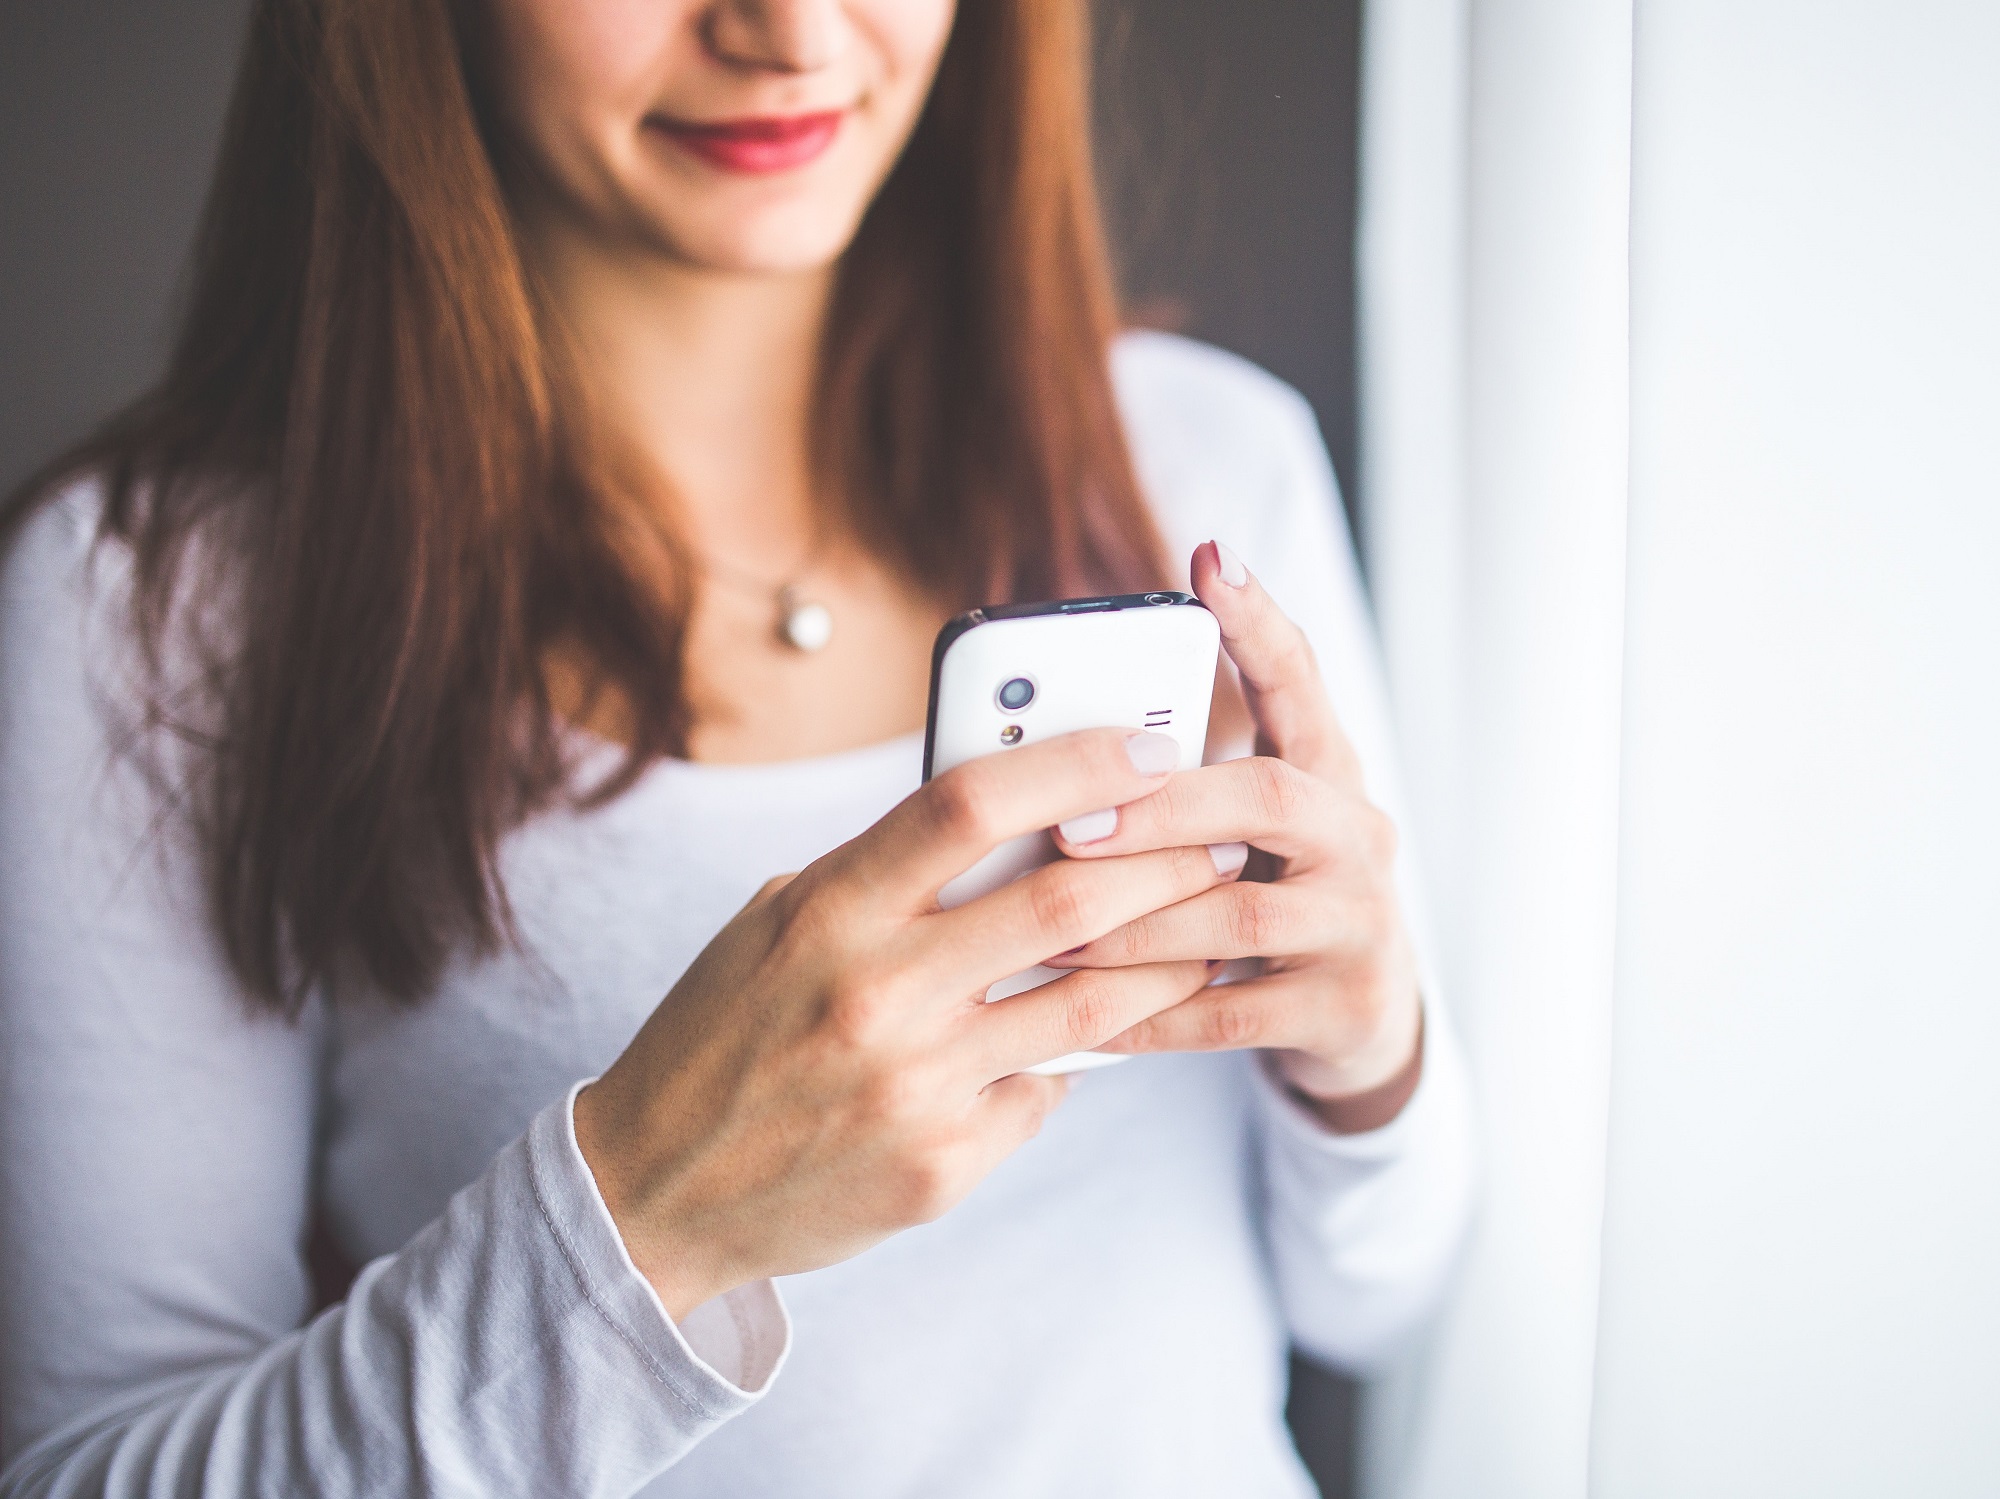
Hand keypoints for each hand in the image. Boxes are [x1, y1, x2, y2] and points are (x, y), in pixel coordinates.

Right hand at [574, 728, 1237, 1318]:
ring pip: (1088, 1005)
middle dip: (1166, 858)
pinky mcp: (942, 1164)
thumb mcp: (777, 924)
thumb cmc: (724, 1033)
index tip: (1148, 745)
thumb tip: (1015, 821)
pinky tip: (1095, 1037)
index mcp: (827, 909)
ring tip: (1209, 927)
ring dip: (1167, 959)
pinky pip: (1045, 1091)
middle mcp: (875, 992)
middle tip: (1219, 837)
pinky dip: (1075, 1058)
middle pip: (1064, 899)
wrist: (655, 1192)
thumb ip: (883, 874)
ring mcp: (914, 1085)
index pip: (970, 804)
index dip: (1075, 762)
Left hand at [1048, 542, 1424, 1132]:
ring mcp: (1362, 924)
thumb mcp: (1246, 830)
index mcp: (1328, 774)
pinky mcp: (1345, 1006)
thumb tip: (1051, 742)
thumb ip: (1181, 784)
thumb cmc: (1270, 896)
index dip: (1259, 623)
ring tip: (1051, 931)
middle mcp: (1360, 836)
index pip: (1301, 682)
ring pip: (1242, 916)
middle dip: (1163, 809)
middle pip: (1271, 797)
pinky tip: (1087, 1020)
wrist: (1362, 1018)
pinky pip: (1232, 1014)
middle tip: (1069, 824)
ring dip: (1137, 924)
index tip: (1210, 560)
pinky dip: (1152, 1015)